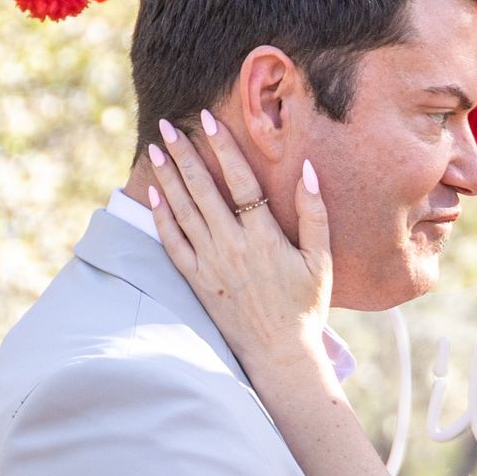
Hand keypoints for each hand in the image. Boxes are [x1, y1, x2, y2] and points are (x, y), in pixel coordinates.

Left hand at [145, 114, 332, 381]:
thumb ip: (315, 215)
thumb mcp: (321, 261)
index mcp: (264, 238)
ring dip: (168, 178)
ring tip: (157, 149)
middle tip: (168, 125)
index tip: (207, 121)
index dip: (223, 148)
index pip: (240, 182)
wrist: (280, 354)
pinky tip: (154, 196)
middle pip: (203, 190)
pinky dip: (162, 219)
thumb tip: (307, 171)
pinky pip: (174, 245)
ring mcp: (212, 265)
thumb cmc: (306, 307)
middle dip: (184, 154)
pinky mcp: (198, 282)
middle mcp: (233, 247)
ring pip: (183, 212)